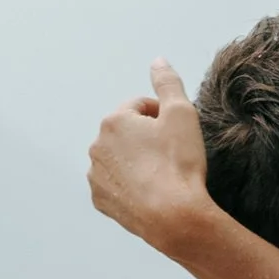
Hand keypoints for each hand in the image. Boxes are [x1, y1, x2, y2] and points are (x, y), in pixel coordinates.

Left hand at [87, 61, 213, 258]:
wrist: (174, 217)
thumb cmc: (179, 165)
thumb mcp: (182, 113)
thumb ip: (168, 82)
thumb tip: (158, 62)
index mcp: (114, 120)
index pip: (140, 106)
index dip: (162, 116)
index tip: (177, 133)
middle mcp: (97, 145)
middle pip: (126, 132)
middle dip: (146, 138)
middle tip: (171, 154)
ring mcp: (96, 175)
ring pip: (119, 158)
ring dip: (136, 160)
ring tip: (161, 174)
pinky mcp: (101, 200)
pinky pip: (115, 184)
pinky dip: (129, 184)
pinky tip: (149, 191)